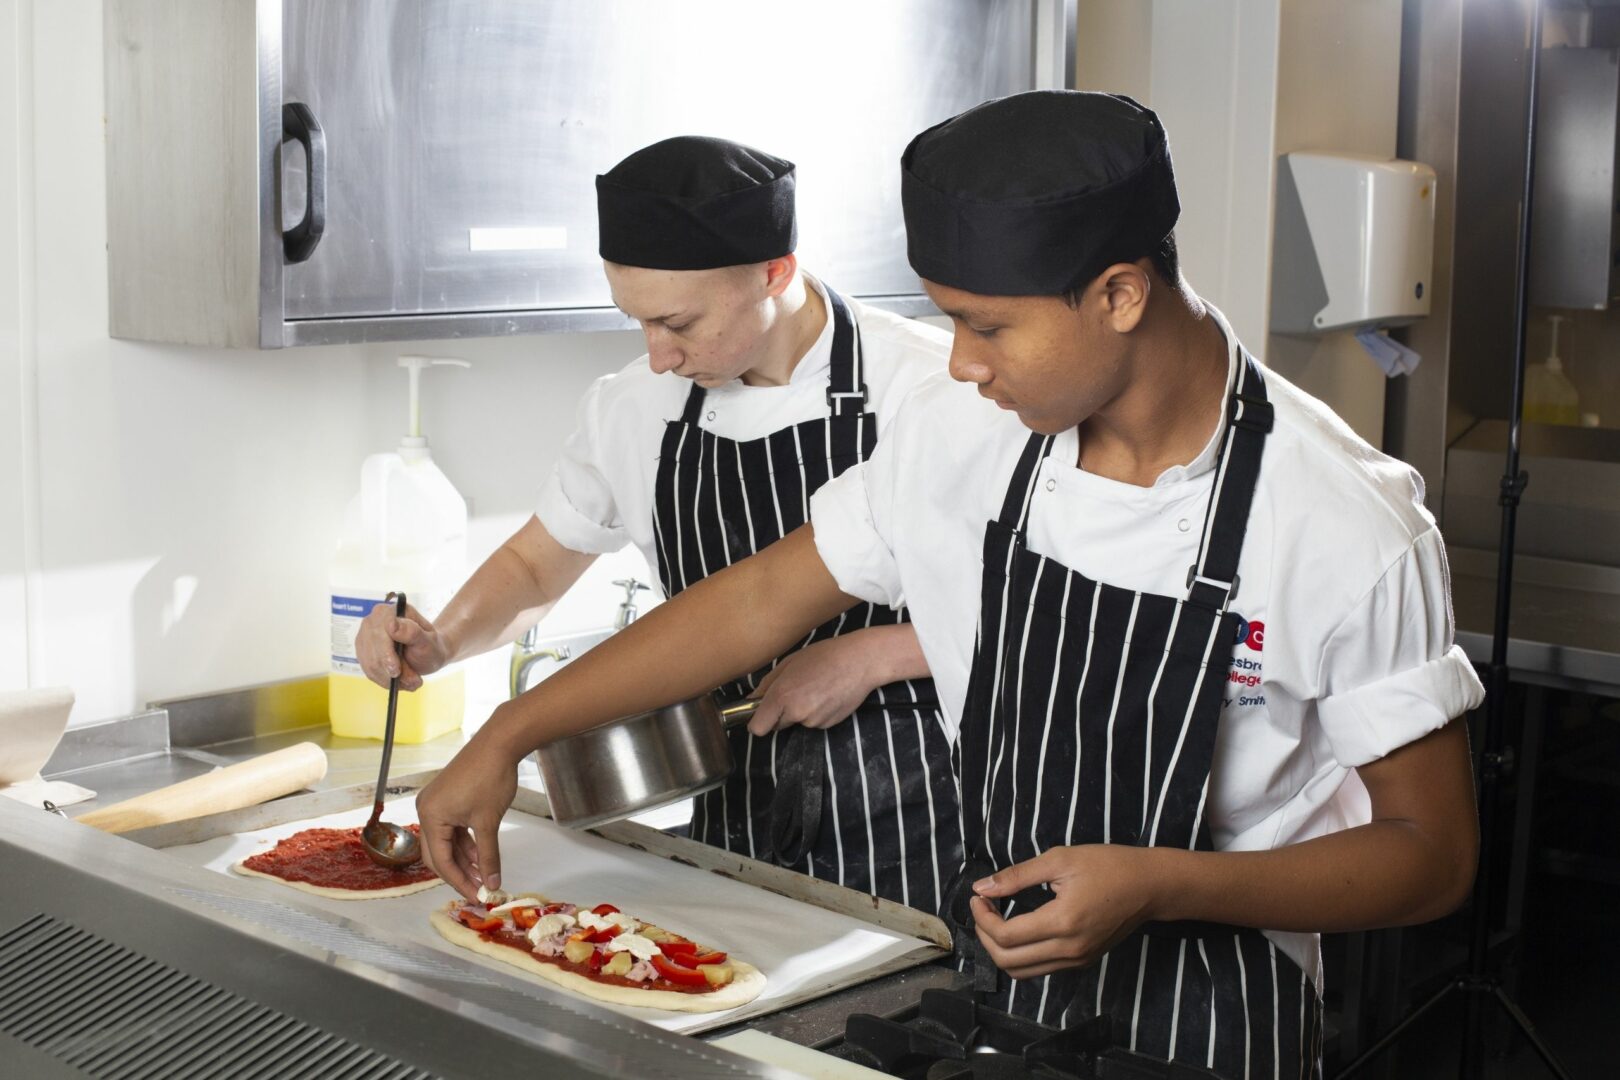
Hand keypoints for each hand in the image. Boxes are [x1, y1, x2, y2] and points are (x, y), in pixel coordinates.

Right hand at [356, 600, 449, 690]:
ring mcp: (364, 636)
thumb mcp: (427, 639)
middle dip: (393, 673)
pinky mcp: (362, 651)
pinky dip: (385, 681)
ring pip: (370, 665)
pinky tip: (400, 682)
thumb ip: (412, 632)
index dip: (386, 655)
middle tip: (414, 682)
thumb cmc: (429, 644)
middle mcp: (372, 621)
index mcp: (389, 611)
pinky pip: (369, 671)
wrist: (427, 652)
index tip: (396, 671)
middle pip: (374, 654)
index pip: (379, 635)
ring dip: (391, 679)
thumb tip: (391, 624)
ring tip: (411, 682)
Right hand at [416, 712, 521, 900]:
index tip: (477, 896)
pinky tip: (481, 856)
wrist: (499, 742)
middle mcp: (426, 809)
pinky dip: (465, 843)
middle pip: (438, 853)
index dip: (459, 881)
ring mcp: (435, 802)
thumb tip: (492, 883)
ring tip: (484, 876)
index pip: (441, 860)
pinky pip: (452, 828)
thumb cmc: (491, 778)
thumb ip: (489, 856)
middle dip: (459, 873)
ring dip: (464, 859)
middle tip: (479, 889)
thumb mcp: (489, 822)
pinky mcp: (447, 798)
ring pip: (446, 841)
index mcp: (430, 816)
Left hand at [746, 636, 872, 736]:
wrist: (860, 662)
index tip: (760, 713)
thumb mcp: (789, 662)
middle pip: (777, 725)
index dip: (757, 722)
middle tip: (795, 690)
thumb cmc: (824, 655)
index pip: (758, 728)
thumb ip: (767, 684)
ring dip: (801, 711)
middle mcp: (797, 712)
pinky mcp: (828, 725)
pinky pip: (814, 722)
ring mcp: (814, 721)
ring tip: (816, 688)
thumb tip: (752, 700)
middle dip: (780, 713)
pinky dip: (817, 712)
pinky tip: (827, 695)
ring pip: (797, 722)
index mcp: (782, 696)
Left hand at [970, 845, 1162, 979]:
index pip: (1005, 937)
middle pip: (1007, 961)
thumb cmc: (1108, 865)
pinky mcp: (1082, 961)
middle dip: (984, 936)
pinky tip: (1018, 928)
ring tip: (995, 918)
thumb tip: (982, 887)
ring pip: (1022, 972)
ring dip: (1000, 949)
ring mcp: (1077, 960)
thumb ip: (1017, 876)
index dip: (982, 918)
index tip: (979, 896)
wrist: (1150, 886)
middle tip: (983, 908)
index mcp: (1063, 923)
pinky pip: (1040, 968)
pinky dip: (1019, 954)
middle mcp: (1069, 950)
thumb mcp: (1059, 859)